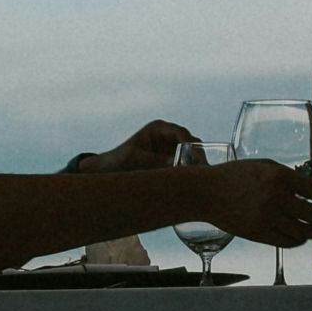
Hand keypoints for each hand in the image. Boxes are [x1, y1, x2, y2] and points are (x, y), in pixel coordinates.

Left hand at [76, 120, 195, 172]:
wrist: (110, 171)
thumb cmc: (119, 160)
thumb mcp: (136, 160)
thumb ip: (155, 161)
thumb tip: (176, 164)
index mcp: (158, 128)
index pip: (180, 132)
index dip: (190, 143)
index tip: (194, 155)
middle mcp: (168, 136)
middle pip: (190, 142)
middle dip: (197, 155)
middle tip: (201, 169)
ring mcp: (172, 149)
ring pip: (191, 154)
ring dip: (196, 164)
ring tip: (198, 177)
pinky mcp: (173, 162)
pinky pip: (186, 165)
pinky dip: (190, 172)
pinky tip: (192, 182)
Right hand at [202, 160, 311, 247]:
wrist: (206, 192)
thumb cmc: (236, 175)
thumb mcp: (264, 167)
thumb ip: (289, 178)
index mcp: (280, 176)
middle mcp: (276, 197)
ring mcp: (267, 217)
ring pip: (302, 231)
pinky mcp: (259, 233)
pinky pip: (287, 241)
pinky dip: (298, 241)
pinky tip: (301, 236)